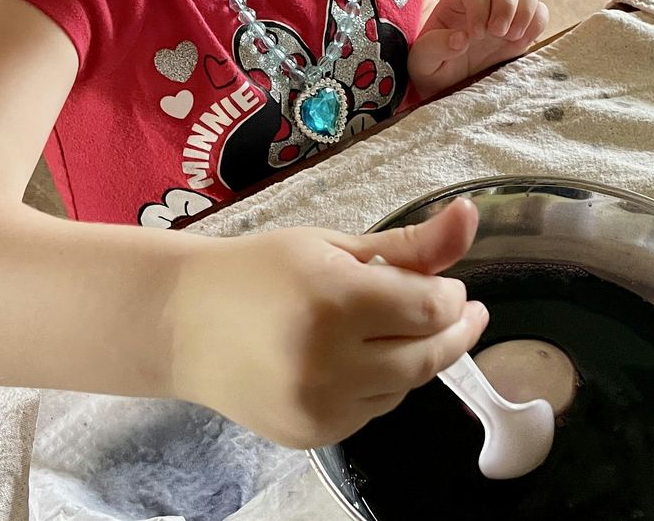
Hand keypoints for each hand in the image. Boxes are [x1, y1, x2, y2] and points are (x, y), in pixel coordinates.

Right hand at [167, 198, 488, 447]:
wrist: (183, 324)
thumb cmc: (260, 271)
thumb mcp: (333, 245)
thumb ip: (409, 244)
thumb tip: (470, 219)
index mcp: (334, 299)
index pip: (431, 308)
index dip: (452, 296)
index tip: (448, 284)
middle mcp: (328, 360)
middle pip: (429, 355)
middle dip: (453, 331)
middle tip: (464, 311)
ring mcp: (318, 405)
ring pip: (406, 386)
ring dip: (416, 357)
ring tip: (397, 327)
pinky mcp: (310, 435)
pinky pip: (374, 410)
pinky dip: (382, 384)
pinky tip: (363, 357)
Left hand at [409, 0, 548, 95]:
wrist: (447, 83)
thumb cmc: (431, 68)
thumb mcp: (422, 61)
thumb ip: (434, 47)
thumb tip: (461, 38)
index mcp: (456, 0)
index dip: (479, 8)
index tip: (475, 36)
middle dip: (506, 4)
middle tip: (498, 33)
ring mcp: (505, 10)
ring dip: (525, 10)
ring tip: (512, 37)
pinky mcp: (522, 27)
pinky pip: (541, 11)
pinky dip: (537, 24)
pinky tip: (520, 42)